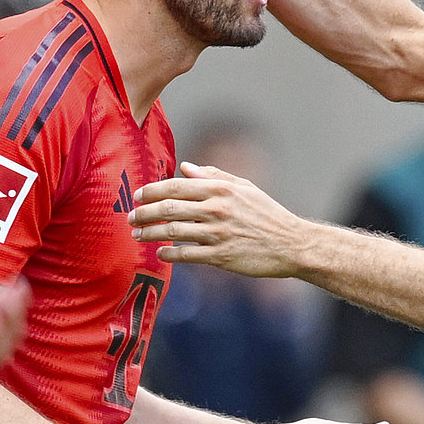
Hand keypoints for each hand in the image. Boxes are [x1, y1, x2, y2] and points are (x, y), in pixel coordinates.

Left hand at [131, 162, 312, 276]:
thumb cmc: (268, 215)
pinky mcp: (221, 257)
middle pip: (169, 208)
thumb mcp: (245, 188)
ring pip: (173, 231)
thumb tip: (185, 167)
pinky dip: (169, 254)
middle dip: (144, 213)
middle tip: (130, 217)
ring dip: (151, 233)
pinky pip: (187, 255)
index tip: (138, 196)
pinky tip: (161, 252)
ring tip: (138, 235)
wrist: (292, 244)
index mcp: (221, 189)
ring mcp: (218, 234)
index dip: (152, 191)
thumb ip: (214, 175)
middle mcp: (217, 209)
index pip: (176, 186)